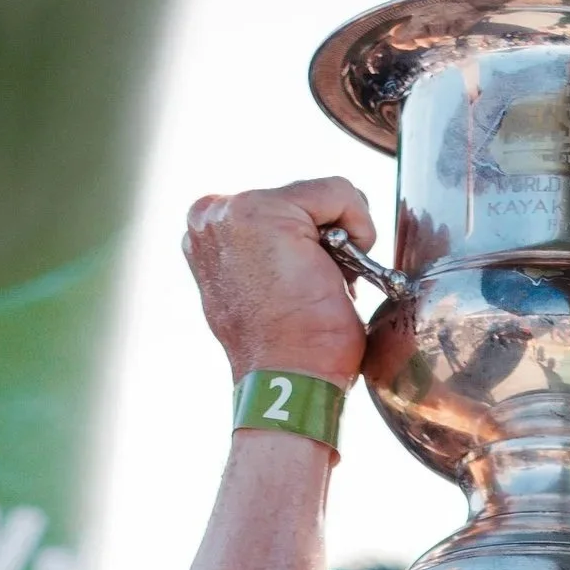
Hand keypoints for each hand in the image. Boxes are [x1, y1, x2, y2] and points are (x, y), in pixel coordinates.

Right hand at [181, 178, 376, 382]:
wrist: (291, 379)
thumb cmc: (294, 349)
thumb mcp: (273, 289)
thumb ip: (272, 254)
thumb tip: (306, 245)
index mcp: (210, 233)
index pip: (291, 210)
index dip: (318, 247)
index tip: (308, 287)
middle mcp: (210, 214)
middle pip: (307, 200)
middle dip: (329, 242)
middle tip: (318, 290)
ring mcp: (231, 209)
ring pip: (325, 196)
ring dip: (343, 241)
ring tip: (321, 285)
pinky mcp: (265, 209)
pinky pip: (339, 191)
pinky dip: (359, 227)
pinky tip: (338, 271)